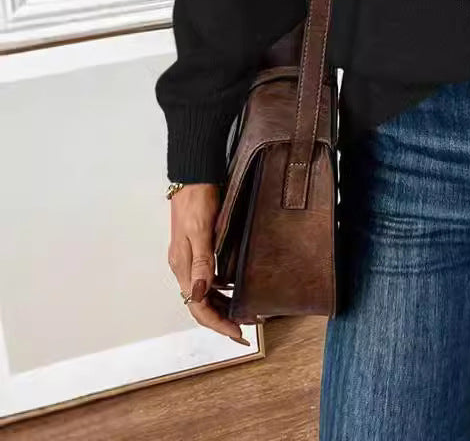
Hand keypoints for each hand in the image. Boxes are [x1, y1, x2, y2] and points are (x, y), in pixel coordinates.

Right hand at [167, 183, 249, 345]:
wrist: (193, 178)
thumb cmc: (197, 200)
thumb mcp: (200, 230)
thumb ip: (202, 261)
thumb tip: (198, 294)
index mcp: (182, 266)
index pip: (198, 307)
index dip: (218, 324)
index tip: (238, 334)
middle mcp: (184, 267)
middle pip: (201, 305)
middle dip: (221, 321)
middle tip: (244, 332)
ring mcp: (189, 259)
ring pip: (204, 294)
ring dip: (221, 308)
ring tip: (242, 316)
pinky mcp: (197, 250)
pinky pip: (207, 280)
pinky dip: (220, 291)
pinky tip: (233, 291)